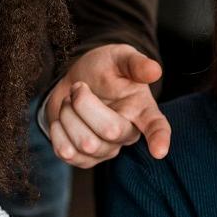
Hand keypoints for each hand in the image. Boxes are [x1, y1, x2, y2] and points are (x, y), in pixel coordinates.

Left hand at [42, 44, 170, 168]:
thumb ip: (135, 63)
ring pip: (85, 144)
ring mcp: (106, 150)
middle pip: (109, 131)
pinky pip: (66, 153)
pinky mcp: (84, 159)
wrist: (73, 82)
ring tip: (71, 102)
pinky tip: (62, 119)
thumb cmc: (103, 70)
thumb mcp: (119, 57)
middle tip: (79, 88)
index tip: (159, 151)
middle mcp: (127, 134)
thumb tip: (155, 70)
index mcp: (142, 110)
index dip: (159, 138)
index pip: (156, 126)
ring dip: (68, 115)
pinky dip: (57, 131)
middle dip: (84, 104)